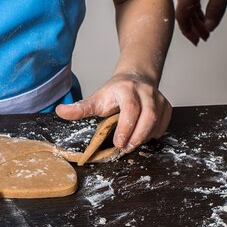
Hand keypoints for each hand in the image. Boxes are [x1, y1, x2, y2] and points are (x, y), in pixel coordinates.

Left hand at [55, 73, 171, 152]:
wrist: (135, 78)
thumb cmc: (114, 92)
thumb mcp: (96, 98)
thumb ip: (80, 108)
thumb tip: (60, 111)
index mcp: (126, 89)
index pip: (131, 108)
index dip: (126, 127)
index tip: (118, 143)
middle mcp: (145, 91)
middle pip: (149, 115)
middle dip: (137, 135)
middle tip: (126, 148)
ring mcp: (158, 98)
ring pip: (158, 120)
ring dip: (145, 136)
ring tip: (132, 144)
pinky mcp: (166, 105)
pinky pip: (164, 123)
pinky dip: (155, 133)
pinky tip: (144, 137)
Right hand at [175, 0, 226, 44]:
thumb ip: (216, 9)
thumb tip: (209, 27)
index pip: (182, 16)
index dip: (188, 31)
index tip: (196, 40)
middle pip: (185, 10)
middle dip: (194, 25)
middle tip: (204, 36)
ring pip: (189, 1)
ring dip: (197, 15)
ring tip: (207, 24)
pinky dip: (198, 3)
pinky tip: (205, 6)